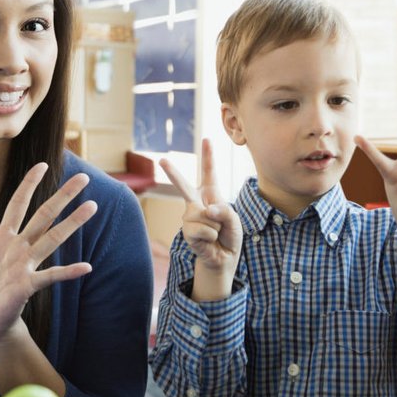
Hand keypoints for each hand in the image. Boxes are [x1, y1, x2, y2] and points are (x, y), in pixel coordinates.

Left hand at [0, 163, 95, 342]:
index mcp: (4, 237)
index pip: (18, 204)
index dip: (29, 184)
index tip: (42, 165)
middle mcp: (20, 247)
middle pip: (44, 216)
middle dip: (62, 197)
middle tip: (83, 178)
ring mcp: (26, 265)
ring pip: (52, 239)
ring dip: (71, 223)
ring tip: (90, 206)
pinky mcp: (28, 285)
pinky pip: (51, 276)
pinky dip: (68, 272)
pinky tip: (86, 267)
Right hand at [159, 139, 243, 299]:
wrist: (223, 257)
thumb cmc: (229, 235)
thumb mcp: (234, 221)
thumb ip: (225, 212)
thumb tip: (207, 211)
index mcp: (211, 194)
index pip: (209, 172)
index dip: (209, 155)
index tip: (207, 138)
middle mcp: (197, 202)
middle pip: (183, 185)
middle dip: (173, 173)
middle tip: (162, 160)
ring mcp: (189, 216)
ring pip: (205, 216)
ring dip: (217, 227)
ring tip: (215, 234)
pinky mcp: (187, 231)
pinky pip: (203, 229)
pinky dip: (211, 236)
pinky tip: (209, 241)